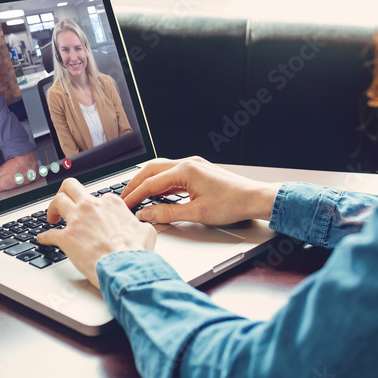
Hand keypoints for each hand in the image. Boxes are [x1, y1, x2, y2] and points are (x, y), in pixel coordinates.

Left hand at [38, 179, 155, 287]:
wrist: (124, 266)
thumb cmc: (135, 252)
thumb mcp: (145, 231)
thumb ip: (138, 224)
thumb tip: (139, 228)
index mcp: (111, 203)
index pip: (98, 196)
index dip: (95, 206)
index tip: (92, 214)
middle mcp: (92, 206)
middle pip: (71, 187)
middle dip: (65, 192)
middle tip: (63, 202)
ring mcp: (77, 220)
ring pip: (57, 201)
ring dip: (52, 209)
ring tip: (52, 217)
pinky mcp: (66, 237)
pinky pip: (49, 234)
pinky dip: (44, 237)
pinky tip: (43, 240)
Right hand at [121, 156, 280, 225]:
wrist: (255, 198)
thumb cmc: (232, 203)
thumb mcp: (197, 213)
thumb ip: (168, 213)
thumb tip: (147, 214)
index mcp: (185, 170)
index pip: (151, 183)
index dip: (134, 195)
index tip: (124, 205)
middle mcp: (188, 164)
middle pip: (152, 171)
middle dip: (135, 184)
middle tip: (123, 197)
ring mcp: (194, 166)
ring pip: (162, 171)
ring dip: (147, 182)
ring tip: (136, 195)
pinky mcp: (199, 172)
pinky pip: (173, 175)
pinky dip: (161, 183)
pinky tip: (158, 193)